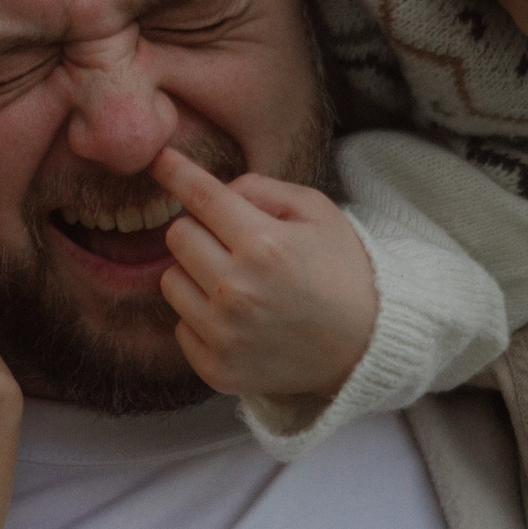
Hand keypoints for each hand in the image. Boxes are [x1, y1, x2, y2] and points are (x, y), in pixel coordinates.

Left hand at [151, 146, 378, 398]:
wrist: (367, 346)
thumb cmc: (341, 269)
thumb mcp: (316, 211)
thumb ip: (260, 188)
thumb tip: (214, 191)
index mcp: (263, 245)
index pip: (200, 197)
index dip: (175, 172)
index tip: (159, 159)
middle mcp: (236, 291)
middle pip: (177, 236)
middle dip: (200, 230)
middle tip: (234, 243)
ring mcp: (224, 334)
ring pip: (170, 281)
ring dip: (196, 275)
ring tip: (239, 283)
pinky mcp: (218, 369)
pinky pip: (179, 326)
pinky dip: (201, 318)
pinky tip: (239, 319)